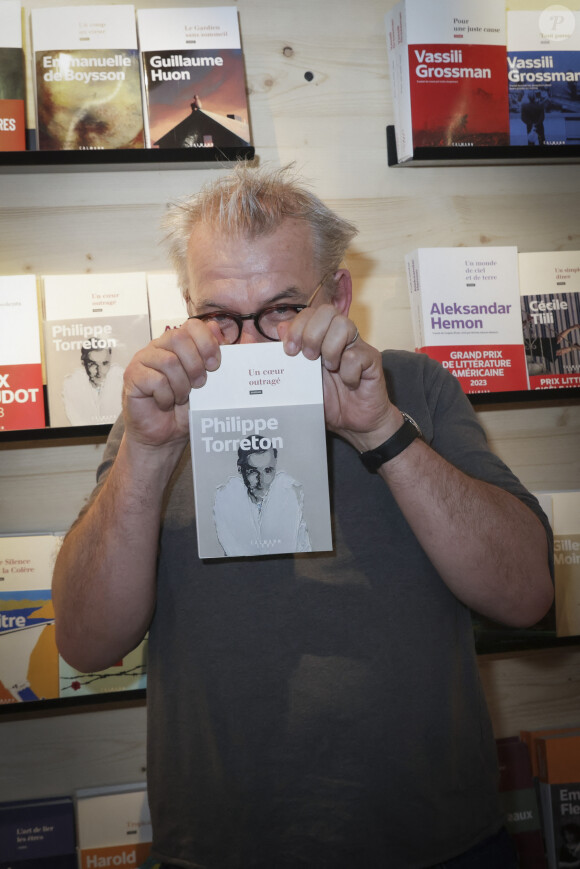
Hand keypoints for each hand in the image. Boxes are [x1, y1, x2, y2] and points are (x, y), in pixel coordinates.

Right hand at [121, 319, 222, 447]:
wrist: (166, 435)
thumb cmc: (185, 408)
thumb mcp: (207, 382)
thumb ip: (212, 355)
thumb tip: (216, 328)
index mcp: (178, 343)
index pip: (192, 325)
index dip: (207, 343)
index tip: (215, 366)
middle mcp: (159, 347)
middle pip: (179, 338)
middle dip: (195, 365)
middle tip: (198, 385)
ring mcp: (143, 360)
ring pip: (169, 361)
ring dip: (181, 386)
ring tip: (180, 398)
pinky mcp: (132, 376)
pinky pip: (155, 380)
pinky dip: (166, 397)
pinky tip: (165, 403)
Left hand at [279, 304, 398, 450]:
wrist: (353, 423)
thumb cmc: (328, 400)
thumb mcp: (301, 380)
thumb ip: (288, 357)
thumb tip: (278, 328)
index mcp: (321, 337)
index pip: (310, 313)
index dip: (298, 326)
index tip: (290, 350)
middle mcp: (340, 337)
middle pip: (327, 311)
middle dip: (311, 334)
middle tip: (308, 359)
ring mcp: (357, 346)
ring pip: (344, 325)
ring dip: (330, 349)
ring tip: (330, 369)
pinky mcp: (372, 360)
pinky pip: (357, 355)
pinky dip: (348, 373)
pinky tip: (348, 383)